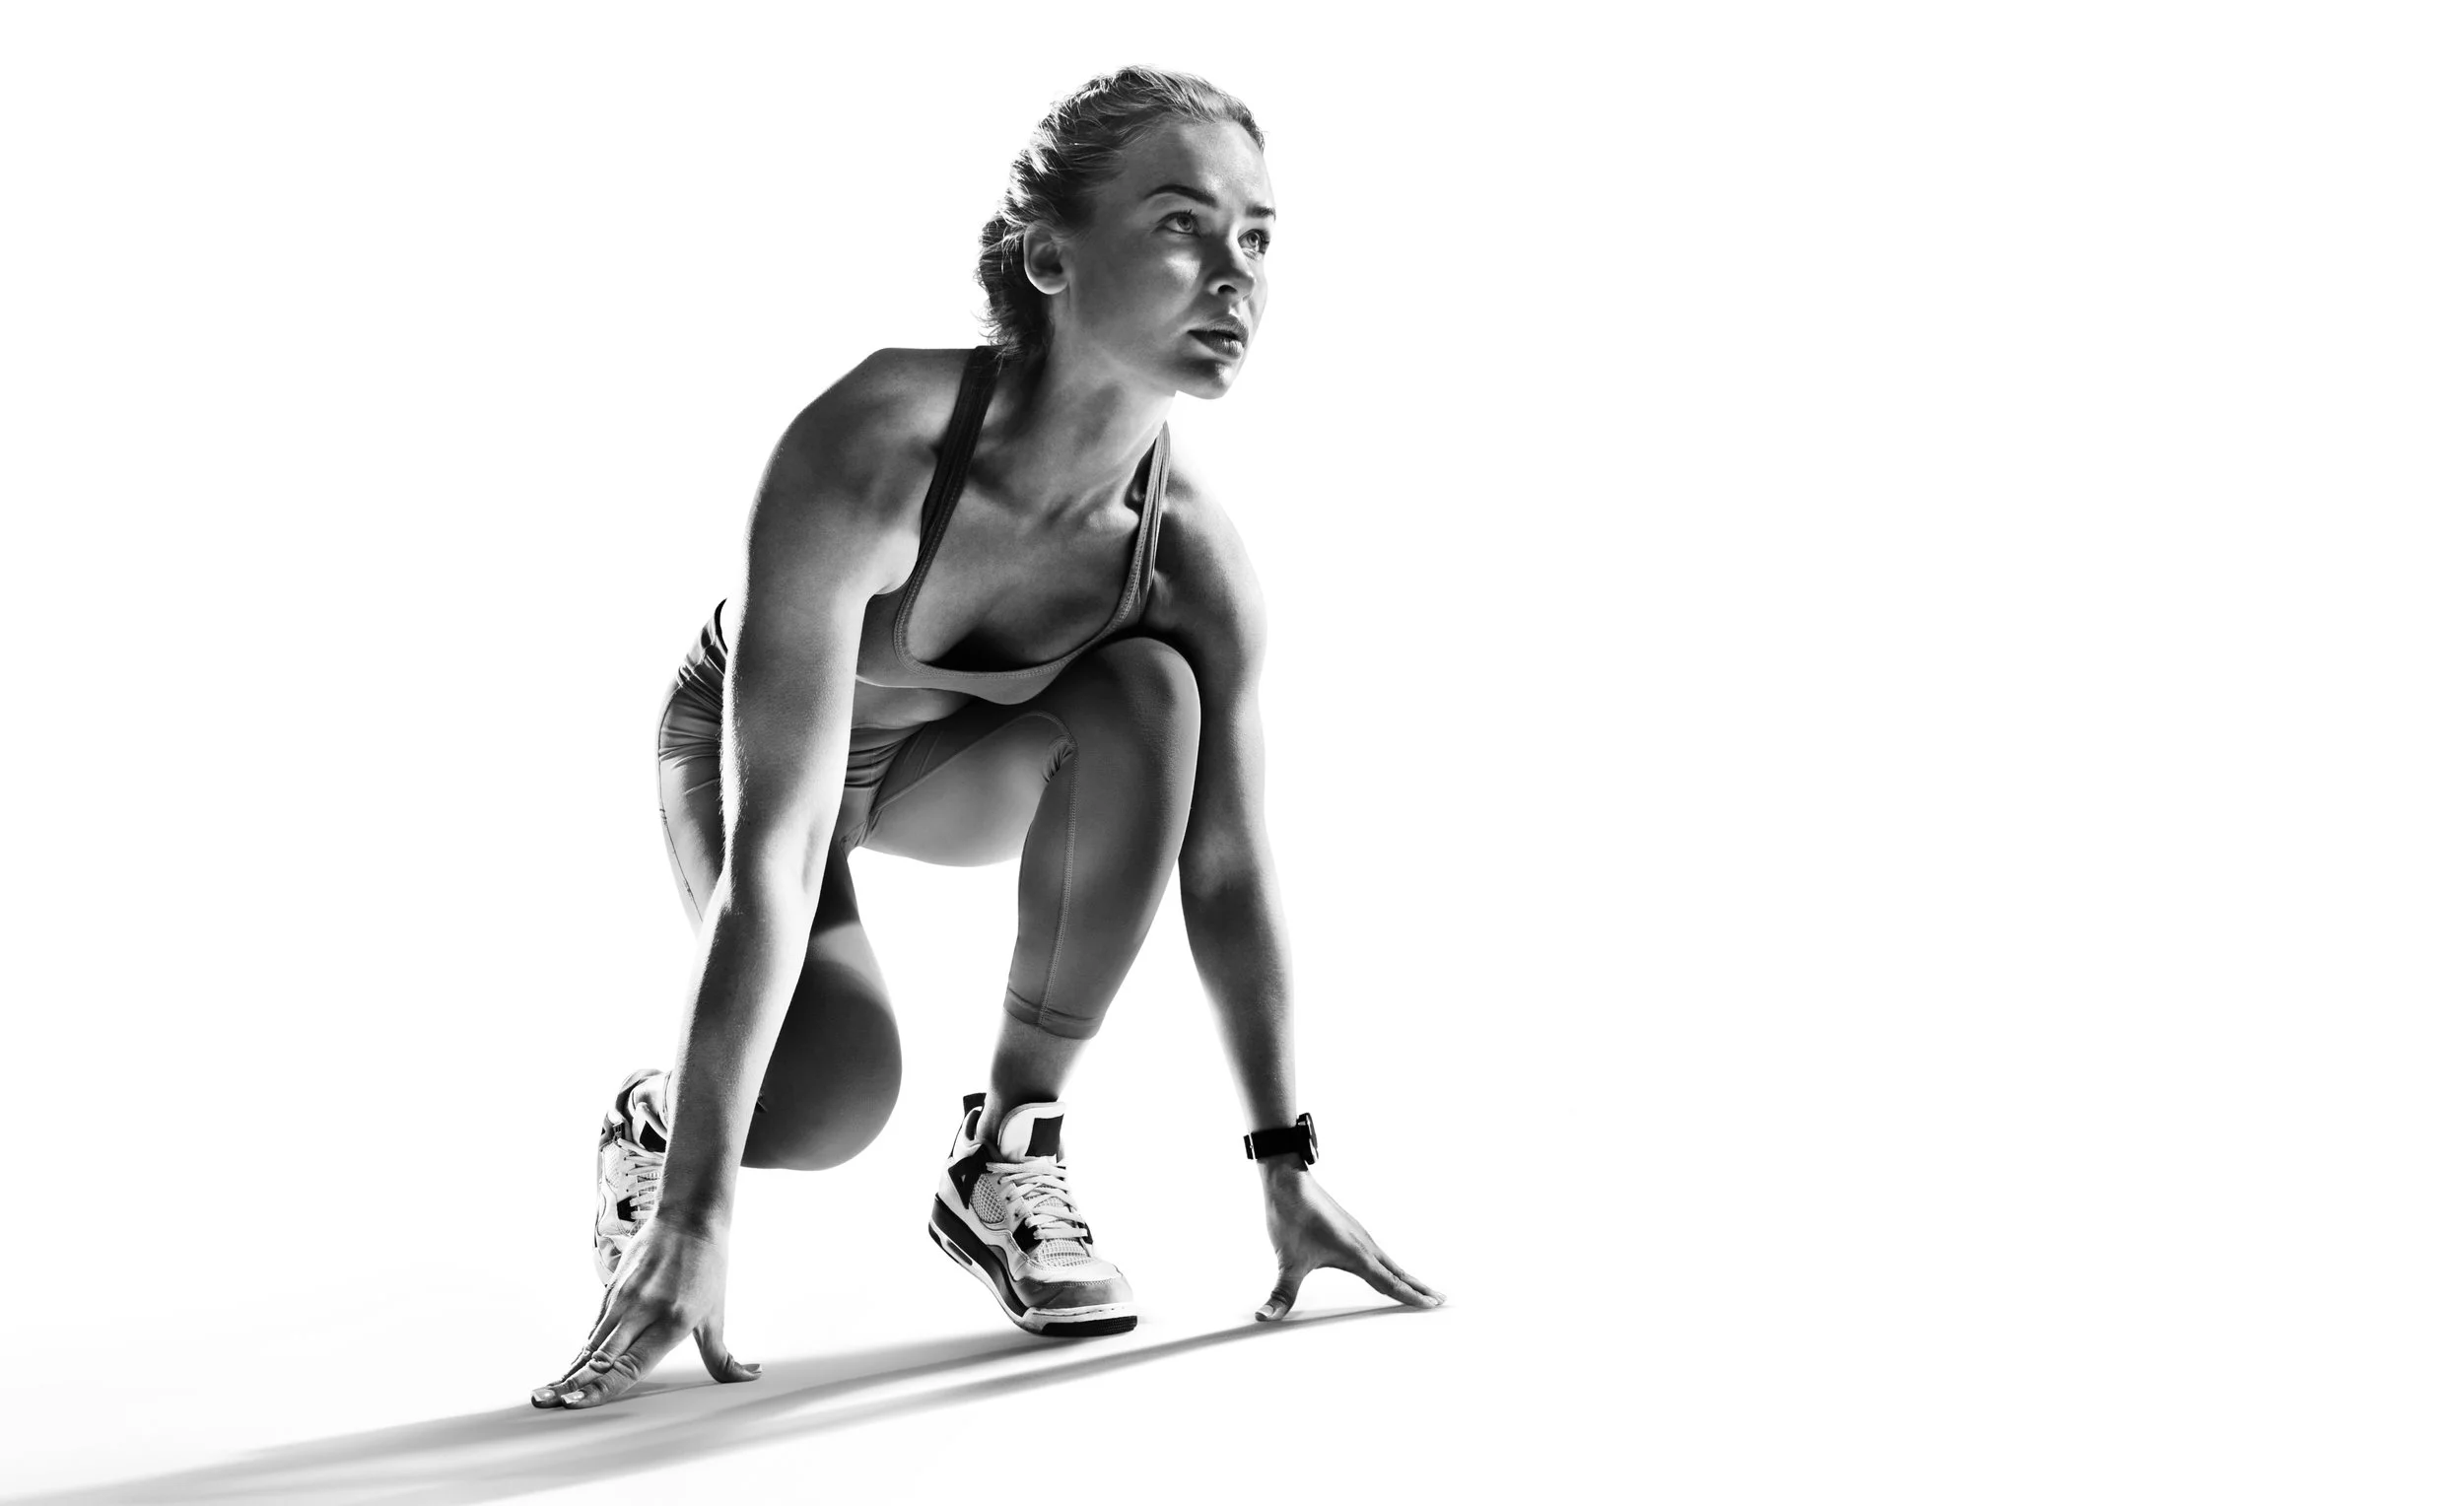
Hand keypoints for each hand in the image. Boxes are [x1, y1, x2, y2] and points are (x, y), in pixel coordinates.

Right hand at [530, 1221, 759, 1409]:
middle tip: (546, 1404)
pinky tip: (569, 1369)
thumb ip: (722, 1356)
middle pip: (601, 1357)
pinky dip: (582, 1350)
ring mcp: (624, 1298)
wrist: (690, 1216)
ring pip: (592, 1343)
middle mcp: (642, 1311)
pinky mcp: (613, 1288)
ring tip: (545, 1393)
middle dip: (573, 1384)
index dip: (602, 1388)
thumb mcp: (717, 1315)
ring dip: (569, 1370)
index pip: (630, 1365)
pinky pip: (595, 1327)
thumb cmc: (708, 1267)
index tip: (577, 1404)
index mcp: (671, 1321)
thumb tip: (749, 1377)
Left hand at [1254, 1166, 1444, 1320]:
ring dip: (1408, 1276)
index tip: (1432, 1305)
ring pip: (1390, 1262)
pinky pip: (1379, 1254)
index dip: (1411, 1297)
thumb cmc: (1291, 1215)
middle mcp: (1364, 1244)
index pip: (1390, 1283)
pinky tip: (1388, 1269)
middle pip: (1398, 1272)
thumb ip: (1281, 1294)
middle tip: (1441, 1300)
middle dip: (1419, 1287)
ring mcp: (1359, 1235)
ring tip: (1422, 1288)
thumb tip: (1266, 1317)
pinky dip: (1392, 1266)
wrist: (1288, 1180)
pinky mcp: (1351, 1230)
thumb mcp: (1287, 1261)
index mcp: (1356, 1254)